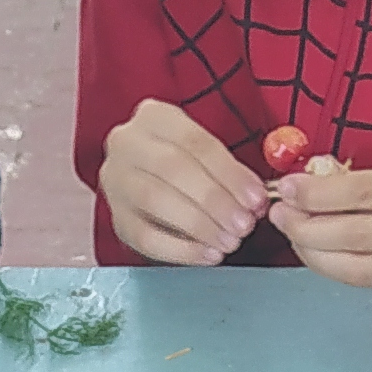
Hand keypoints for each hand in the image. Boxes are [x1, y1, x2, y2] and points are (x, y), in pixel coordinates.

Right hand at [100, 99, 264, 266]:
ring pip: (155, 201)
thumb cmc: (182, 162)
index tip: (255, 198)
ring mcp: (116, 182)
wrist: (145, 176)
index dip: (229, 173)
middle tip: (243, 223)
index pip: (194, 143)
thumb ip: (228, 170)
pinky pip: (146, 237)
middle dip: (214, 200)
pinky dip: (181, 250)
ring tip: (229, 240)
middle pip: (172, 169)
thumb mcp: (202, 151)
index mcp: (153, 117)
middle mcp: (126, 144)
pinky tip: (207, 254)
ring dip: (199, 225)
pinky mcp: (116, 218)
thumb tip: (255, 200)